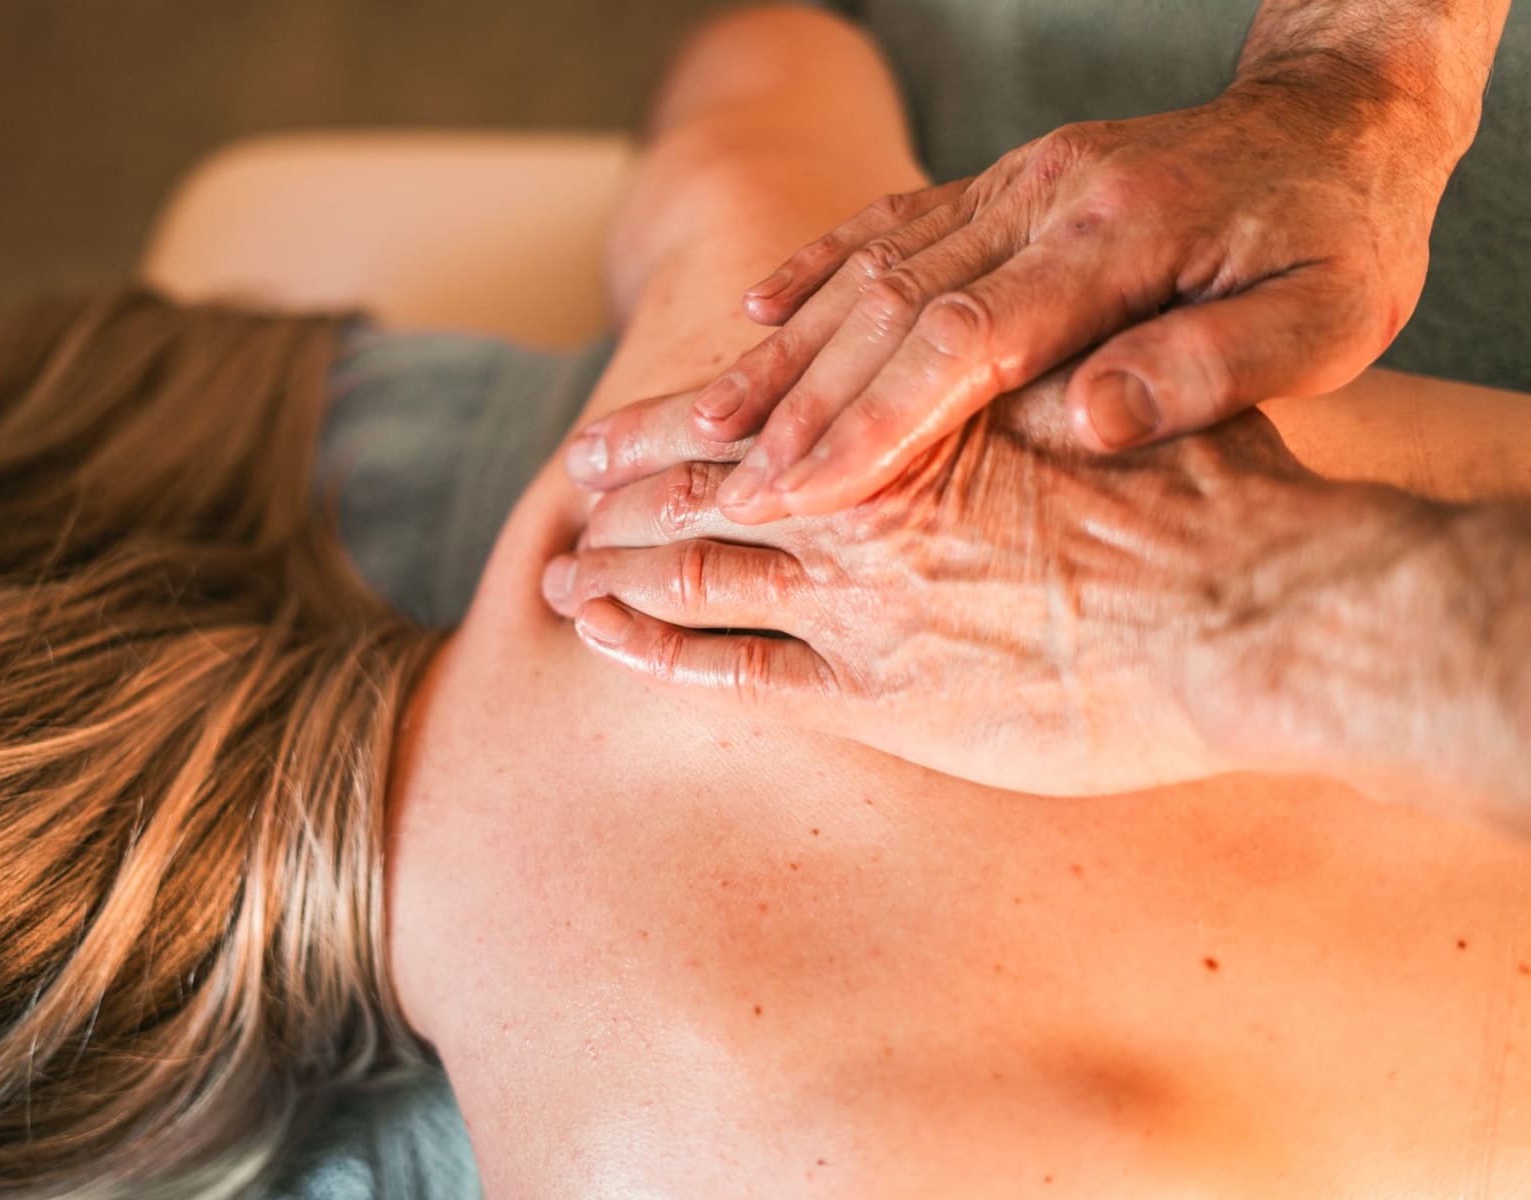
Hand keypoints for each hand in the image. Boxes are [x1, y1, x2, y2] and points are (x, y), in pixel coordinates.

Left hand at [545, 376, 1336, 795]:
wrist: (1252, 616)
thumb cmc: (1209, 501)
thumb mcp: (1115, 400)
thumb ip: (1043, 388)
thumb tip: (1031, 367)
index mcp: (910, 428)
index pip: (756, 414)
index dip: (679, 418)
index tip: (631, 424)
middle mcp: (862, 509)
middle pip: (702, 489)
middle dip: (627, 483)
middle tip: (572, 479)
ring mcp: (861, 609)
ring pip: (694, 579)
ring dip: (616, 572)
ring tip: (559, 572)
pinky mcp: (883, 701)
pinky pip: (736, 676)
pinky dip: (658, 653)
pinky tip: (603, 639)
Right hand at [581, 81, 1441, 523]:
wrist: (1344, 119)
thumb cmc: (1346, 239)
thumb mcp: (1328, 318)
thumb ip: (1210, 368)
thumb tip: (1086, 422)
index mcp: (1120, 239)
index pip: (963, 339)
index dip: (870, 419)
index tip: (792, 490)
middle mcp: (1048, 198)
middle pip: (891, 303)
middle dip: (796, 400)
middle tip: (714, 478)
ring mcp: (1019, 181)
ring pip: (873, 263)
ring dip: (785, 347)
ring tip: (703, 419)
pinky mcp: (1009, 180)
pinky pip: (893, 219)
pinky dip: (817, 267)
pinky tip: (756, 309)